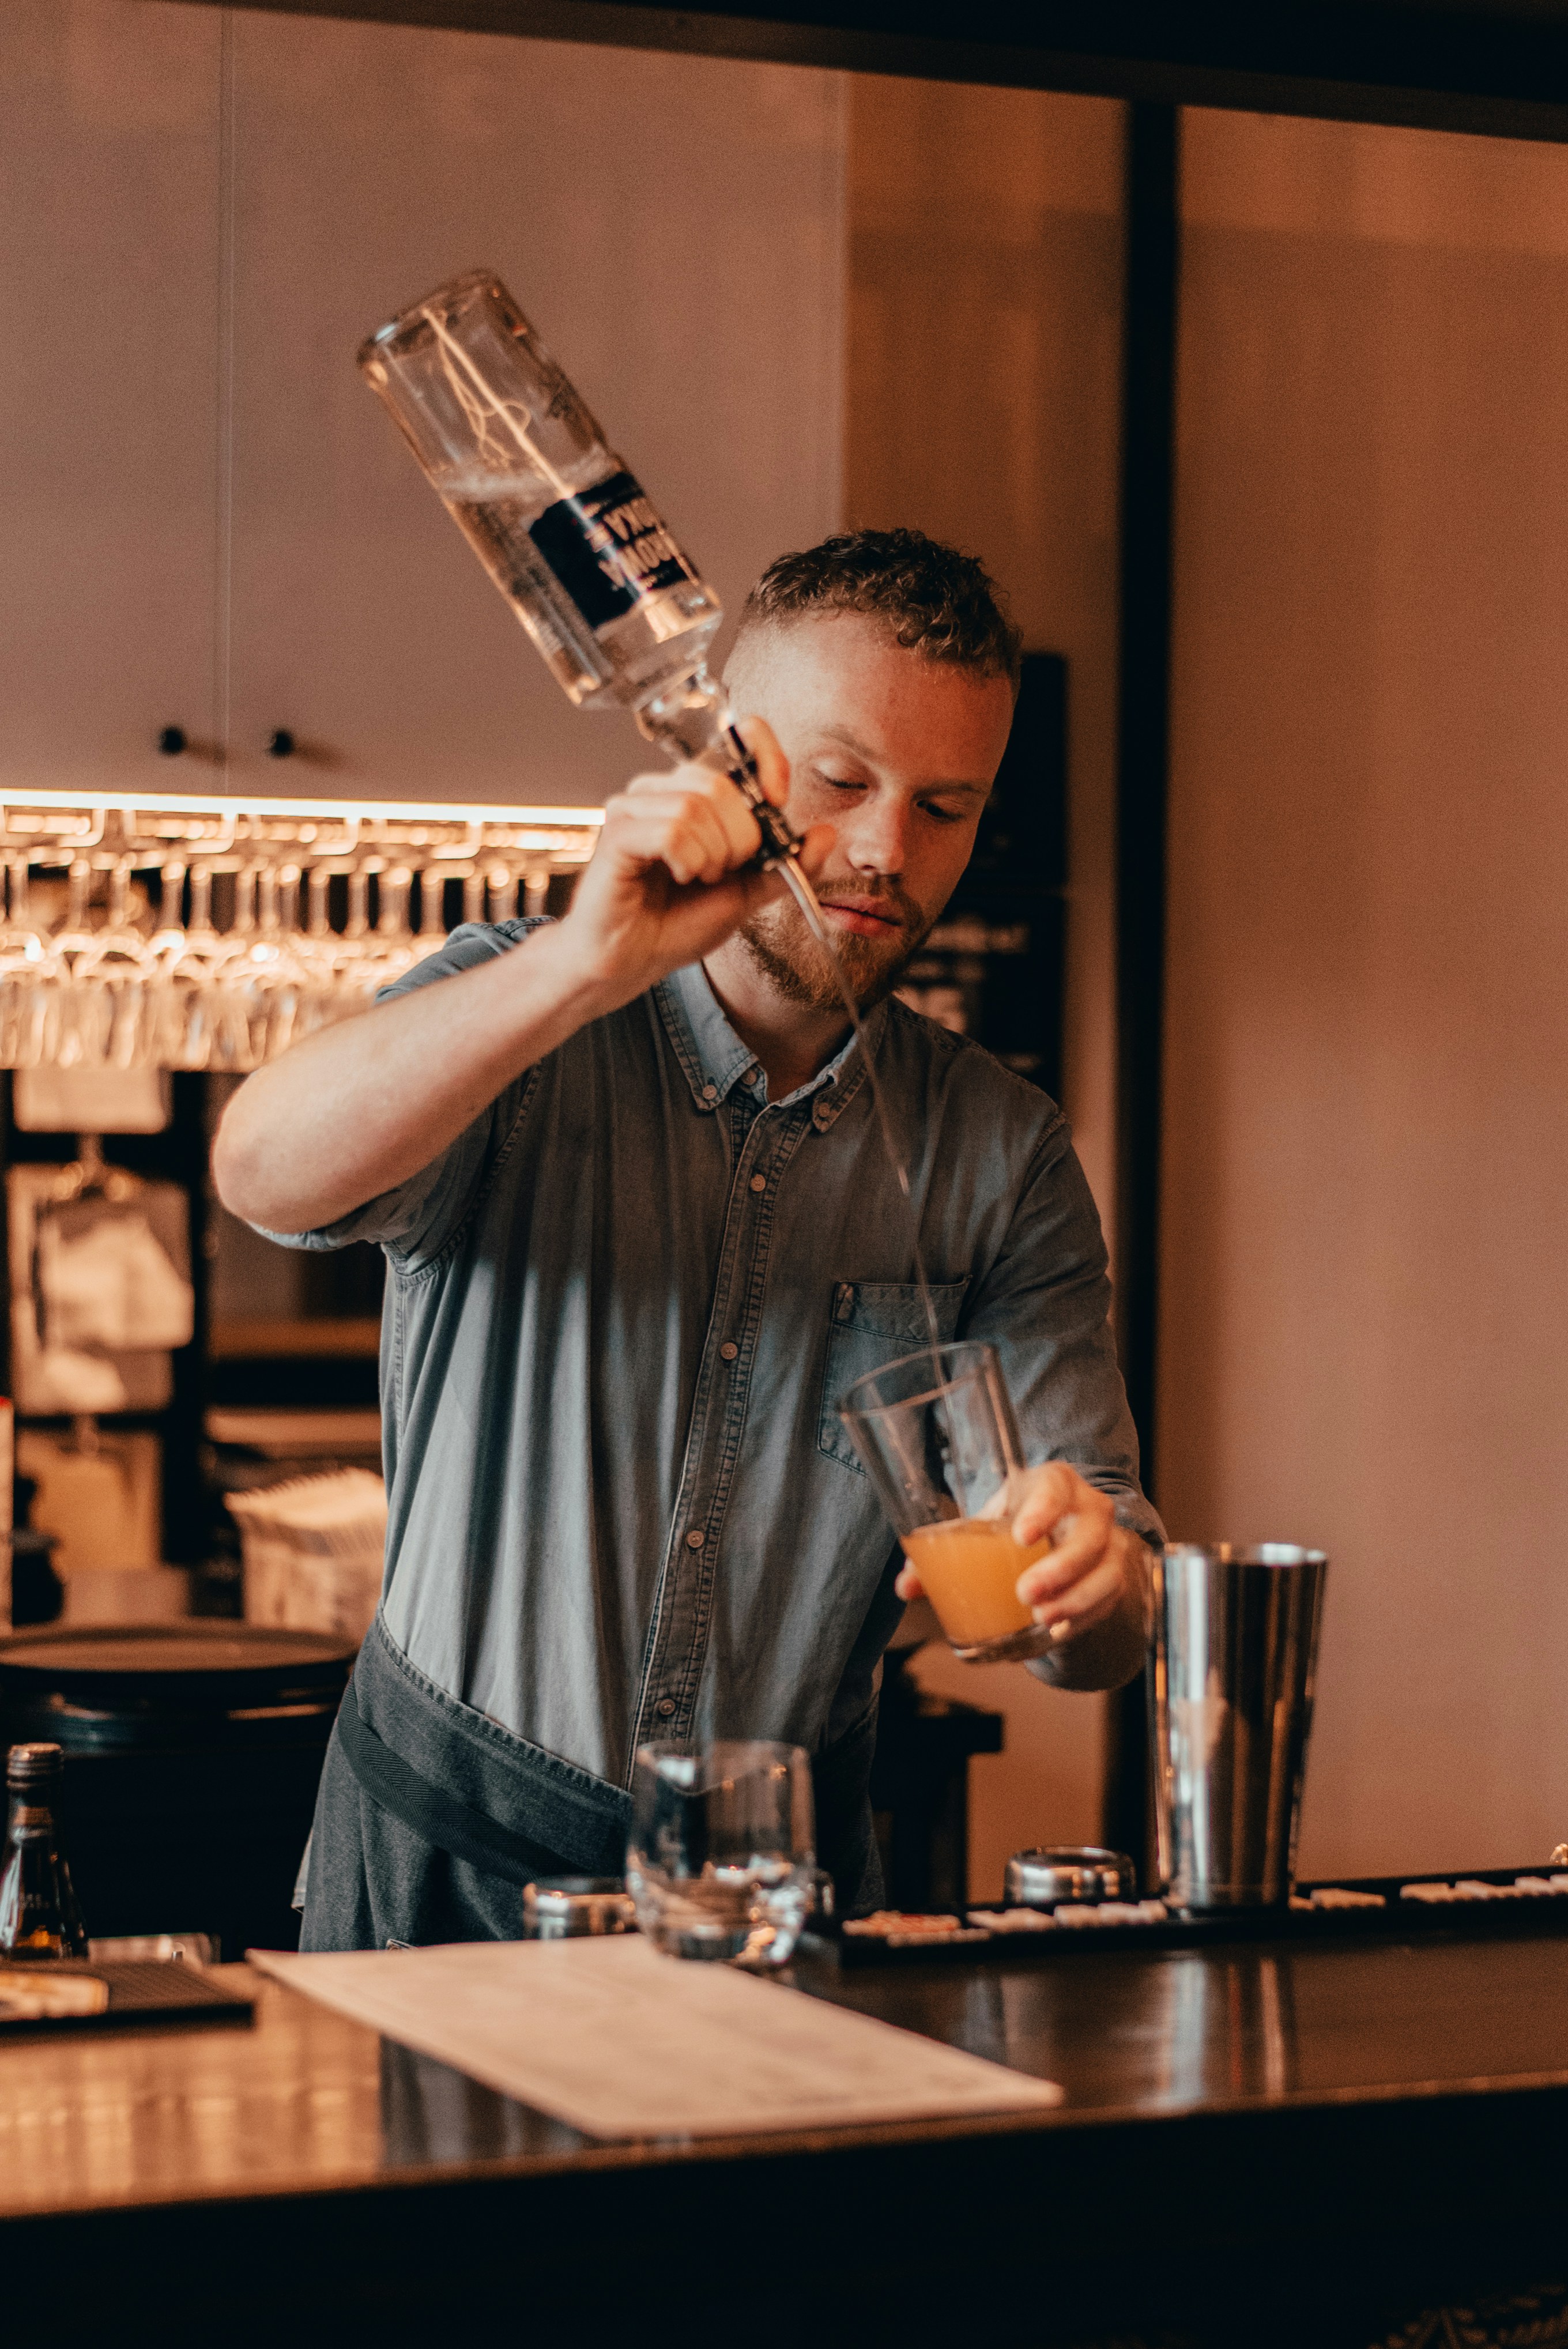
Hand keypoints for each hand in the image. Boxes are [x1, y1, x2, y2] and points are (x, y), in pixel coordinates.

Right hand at [554, 717, 832, 1012]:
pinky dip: (688, 862)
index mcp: (697, 793)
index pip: (740, 736)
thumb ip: (786, 864)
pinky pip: (671, 832)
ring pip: (695, 807)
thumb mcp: (748, 893)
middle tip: (724, 870)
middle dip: (740, 838)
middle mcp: (663, 789)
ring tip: (697, 878)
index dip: (768, 760)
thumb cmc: (678, 923)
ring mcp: (635, 806)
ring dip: (712, 856)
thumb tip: (825, 833)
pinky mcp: (618, 832)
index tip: (778, 801)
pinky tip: (678, 877)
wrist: (633, 961)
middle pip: (721, 784)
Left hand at [894, 1462, 1133, 1647]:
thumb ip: (943, 1552)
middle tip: (1025, 1593)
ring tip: (1041, 1619)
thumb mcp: (984, 1527)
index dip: (1043, 1509)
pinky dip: (1081, 1620)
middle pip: (1089, 1535)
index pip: (1055, 1487)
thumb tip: (906, 1586)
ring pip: (1106, 1572)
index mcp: (1052, 1483)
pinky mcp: (1113, 1579)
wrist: (1056, 1533)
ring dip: (1075, 1599)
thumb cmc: (1012, 1522)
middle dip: (1061, 1567)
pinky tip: (1055, 1633)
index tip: (1021, 1536)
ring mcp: (1108, 1545)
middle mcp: (1088, 1510)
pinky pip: (1106, 1601)